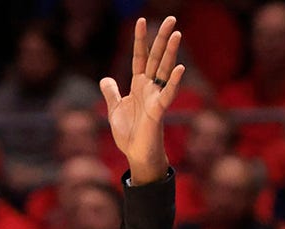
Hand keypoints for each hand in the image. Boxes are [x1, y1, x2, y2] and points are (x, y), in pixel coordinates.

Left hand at [99, 17, 184, 183]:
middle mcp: (149, 87)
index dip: (140, 40)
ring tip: (177, 34)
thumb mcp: (115, 109)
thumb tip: (105, 78)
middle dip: (162, 38)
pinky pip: (167, 94)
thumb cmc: (129, 133)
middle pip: (155, 58)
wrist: (135, 154)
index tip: (141, 20)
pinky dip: (173, 81)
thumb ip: (111, 92)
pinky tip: (178, 68)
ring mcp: (155, 97)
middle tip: (171, 18)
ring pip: (163, 70)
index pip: (140, 57)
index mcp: (138, 85)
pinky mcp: (159, 110)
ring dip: (170, 53)